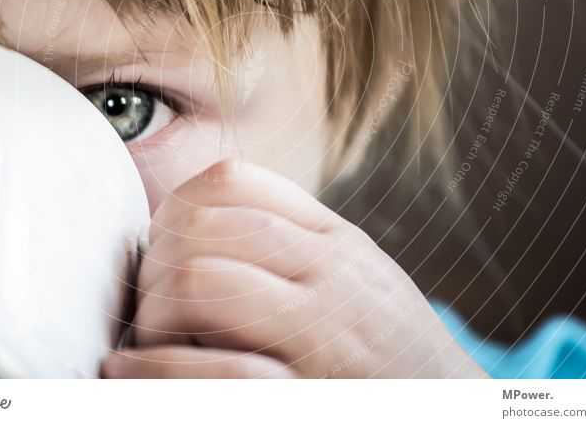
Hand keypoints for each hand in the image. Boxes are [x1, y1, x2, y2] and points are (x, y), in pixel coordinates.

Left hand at [101, 159, 489, 377]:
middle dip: (154, 263)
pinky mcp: (307, 397)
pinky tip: (131, 375)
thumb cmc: (391, 346)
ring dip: (153, 312)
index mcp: (333, 240)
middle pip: (203, 227)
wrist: (454, 411)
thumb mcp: (358, 275)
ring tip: (149, 340)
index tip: (160, 246)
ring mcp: (321, 336)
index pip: (233, 181)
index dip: (175, 206)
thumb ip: (295, 245)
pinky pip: (215, 372)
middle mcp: (328, 275)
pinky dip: (155, 372)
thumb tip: (200, 228)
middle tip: (148, 302)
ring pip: (201, 282)